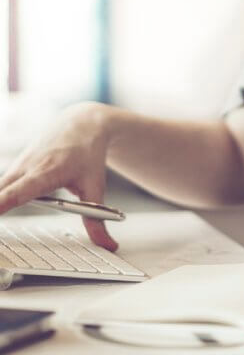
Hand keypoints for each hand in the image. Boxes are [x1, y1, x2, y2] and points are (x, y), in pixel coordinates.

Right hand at [0, 102, 117, 250]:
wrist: (82, 123)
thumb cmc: (88, 153)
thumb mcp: (95, 185)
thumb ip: (96, 219)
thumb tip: (108, 245)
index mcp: (47, 172)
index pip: (18, 192)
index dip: (2, 204)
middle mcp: (27, 167)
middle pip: (0, 193)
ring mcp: (18, 166)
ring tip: (2, 229)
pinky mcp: (14, 167)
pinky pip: (1, 187)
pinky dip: (0, 200)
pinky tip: (2, 207)